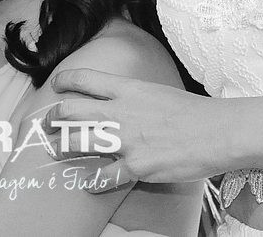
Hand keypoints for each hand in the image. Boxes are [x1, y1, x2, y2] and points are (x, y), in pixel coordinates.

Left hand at [47, 67, 220, 191]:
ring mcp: (126, 140)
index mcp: (127, 89)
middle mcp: (120, 112)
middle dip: (52, 118)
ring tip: (55, 150)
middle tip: (46, 124)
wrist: (216, 132)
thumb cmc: (192, 111)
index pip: (85, 78)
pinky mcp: (136, 166)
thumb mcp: (156, 91)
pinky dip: (92, 182)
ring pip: (77, 141)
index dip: (64, 80)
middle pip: (70, 110)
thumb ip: (133, 96)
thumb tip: (119, 100)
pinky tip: (88, 184)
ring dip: (61, 147)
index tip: (55, 84)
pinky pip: (104, 176)